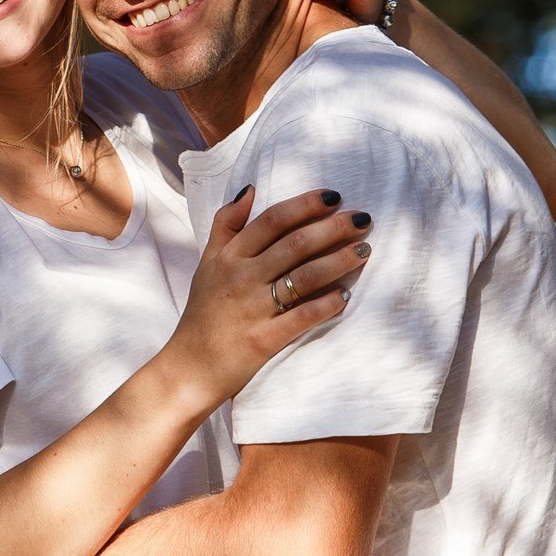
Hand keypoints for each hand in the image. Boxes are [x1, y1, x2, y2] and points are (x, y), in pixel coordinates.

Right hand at [166, 187, 372, 406]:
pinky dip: (326, 305)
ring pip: (304, 277)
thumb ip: (225, 225)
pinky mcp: (264, 339)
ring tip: (364, 250)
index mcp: (229, 257)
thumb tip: (249, 189)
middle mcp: (241, 278)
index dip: (305, 205)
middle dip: (332, 228)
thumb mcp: (207, 263)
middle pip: (294, 244)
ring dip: (338, 261)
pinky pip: (302, 317)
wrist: (190, 366)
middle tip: (362, 219)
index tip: (333, 196)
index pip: (272, 221)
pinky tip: (346, 295)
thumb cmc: (204, 312)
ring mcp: (253, 309)